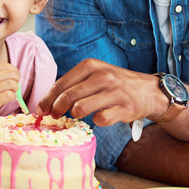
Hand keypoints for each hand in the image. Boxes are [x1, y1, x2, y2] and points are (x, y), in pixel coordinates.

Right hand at [0, 63, 20, 129]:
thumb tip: (12, 74)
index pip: (5, 65)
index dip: (14, 70)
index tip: (15, 75)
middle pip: (11, 73)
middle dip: (17, 78)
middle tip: (15, 84)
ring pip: (12, 84)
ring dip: (15, 88)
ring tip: (11, 92)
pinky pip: (9, 95)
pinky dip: (12, 97)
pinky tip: (7, 99)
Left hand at [38, 58, 168, 125]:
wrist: (148, 91)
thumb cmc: (115, 84)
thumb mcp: (95, 75)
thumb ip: (74, 84)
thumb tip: (48, 101)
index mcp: (91, 65)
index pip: (61, 84)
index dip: (47, 99)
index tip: (40, 109)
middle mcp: (103, 76)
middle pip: (68, 97)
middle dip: (56, 109)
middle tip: (53, 117)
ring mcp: (115, 92)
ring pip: (80, 108)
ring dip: (75, 115)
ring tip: (78, 115)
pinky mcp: (125, 108)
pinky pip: (100, 120)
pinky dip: (96, 122)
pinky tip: (100, 118)